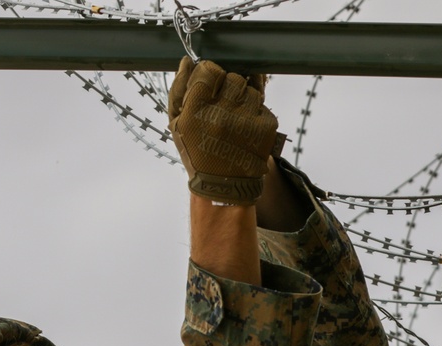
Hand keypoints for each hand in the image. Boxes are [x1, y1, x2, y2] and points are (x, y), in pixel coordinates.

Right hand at [168, 57, 277, 205]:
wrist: (223, 187)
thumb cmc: (197, 153)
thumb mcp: (176, 124)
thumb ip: (179, 90)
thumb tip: (187, 62)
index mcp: (196, 110)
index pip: (209, 69)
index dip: (210, 74)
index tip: (210, 85)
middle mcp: (222, 113)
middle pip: (233, 77)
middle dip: (228, 87)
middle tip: (223, 105)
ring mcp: (246, 119)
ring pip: (250, 90)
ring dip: (243, 100)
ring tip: (235, 119)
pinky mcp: (265, 127)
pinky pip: (262, 105)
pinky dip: (255, 113)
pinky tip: (245, 128)